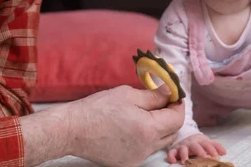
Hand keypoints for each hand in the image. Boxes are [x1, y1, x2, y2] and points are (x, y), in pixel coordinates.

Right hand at [67, 84, 184, 166]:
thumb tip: (170, 92)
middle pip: (172, 132)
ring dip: (159, 128)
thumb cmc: (98, 108)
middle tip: (160, 101)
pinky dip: (145, 138)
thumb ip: (153, 95)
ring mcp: (137, 157)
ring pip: (159, 142)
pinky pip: (145, 149)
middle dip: (170, 116)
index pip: (177, 118)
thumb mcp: (128, 95)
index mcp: (148, 129)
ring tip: (144, 113)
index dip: (178, 104)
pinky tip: (131, 127)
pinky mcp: (128, 163)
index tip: (173, 94)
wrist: (73, 129)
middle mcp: (146, 147)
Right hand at [167, 133, 225, 162]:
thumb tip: (224, 152)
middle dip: (200, 151)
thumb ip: (216, 147)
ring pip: (183, 149)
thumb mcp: (207, 143)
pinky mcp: (174, 150)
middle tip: (204, 157)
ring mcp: (182, 146)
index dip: (212, 150)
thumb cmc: (199, 143)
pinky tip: (173, 161)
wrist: (187, 137)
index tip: (217, 156)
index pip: (207, 144)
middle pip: (196, 146)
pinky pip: (171, 152)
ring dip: (184, 154)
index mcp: (200, 141)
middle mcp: (191, 143)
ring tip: (186, 161)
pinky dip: (171, 156)